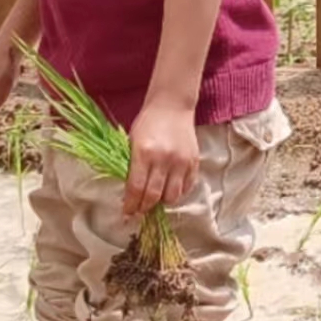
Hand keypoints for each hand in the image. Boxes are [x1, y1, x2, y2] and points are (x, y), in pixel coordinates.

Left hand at [125, 99, 198, 217]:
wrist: (172, 106)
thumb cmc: (148, 122)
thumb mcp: (132, 141)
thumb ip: (132, 167)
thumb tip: (130, 194)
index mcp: (144, 152)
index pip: (136, 188)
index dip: (130, 205)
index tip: (126, 214)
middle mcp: (163, 159)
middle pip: (153, 196)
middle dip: (144, 208)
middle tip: (139, 212)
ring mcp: (181, 161)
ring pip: (172, 196)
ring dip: (162, 202)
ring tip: (155, 200)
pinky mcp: (194, 162)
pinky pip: (186, 187)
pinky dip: (177, 193)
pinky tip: (169, 190)